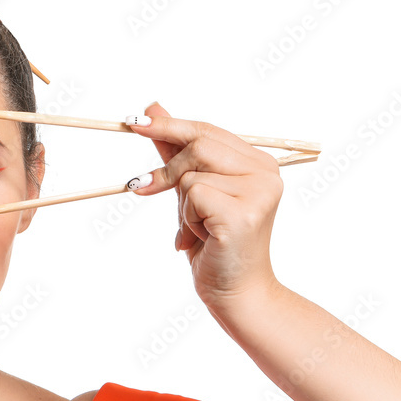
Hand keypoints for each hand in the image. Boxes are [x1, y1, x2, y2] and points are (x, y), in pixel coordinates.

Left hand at [124, 102, 283, 308]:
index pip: (207, 131)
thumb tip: (152, 109)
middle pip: (199, 145)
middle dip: (168, 171)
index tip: (134, 121)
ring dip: (182, 205)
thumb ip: (174, 150)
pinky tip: (204, 238)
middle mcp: (266, 172)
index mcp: (258, 163)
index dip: (168, 125)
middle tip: (147, 189)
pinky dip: (187, 219)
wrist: (235, 291)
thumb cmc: (213, 243)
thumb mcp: (191, 191)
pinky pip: (193, 195)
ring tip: (200, 228)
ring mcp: (259, 191)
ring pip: (191, 173)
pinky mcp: (244, 212)